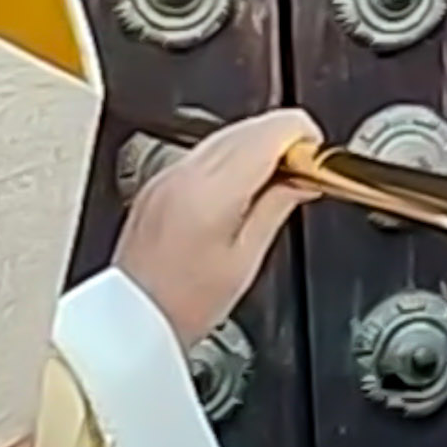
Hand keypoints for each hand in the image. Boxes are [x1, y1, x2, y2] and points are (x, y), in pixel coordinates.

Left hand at [112, 108, 320, 349]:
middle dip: (285, 142)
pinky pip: (206, 153)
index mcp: (212, 189)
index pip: (272, 130)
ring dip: (259, 149)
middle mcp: (185, 172)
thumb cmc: (182, 303)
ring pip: (228, 134)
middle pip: (251, 125)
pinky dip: (232, 160)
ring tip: (275, 189)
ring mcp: (167, 174)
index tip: (317, 162)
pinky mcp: (158, 182)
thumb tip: (303, 179)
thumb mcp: (246, 259)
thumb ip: (277, 206)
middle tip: (303, 177)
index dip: (305, 138)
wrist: (128, 320)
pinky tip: (241, 192)